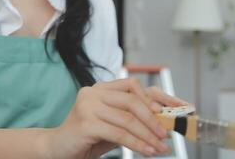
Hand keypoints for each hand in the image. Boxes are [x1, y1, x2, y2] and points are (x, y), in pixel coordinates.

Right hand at [45, 78, 188, 158]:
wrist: (57, 149)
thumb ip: (133, 119)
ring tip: (160, 147)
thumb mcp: (115, 124)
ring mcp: (88, 105)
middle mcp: (94, 92)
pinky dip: (136, 143)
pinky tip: (147, 150)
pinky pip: (118, 133)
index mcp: (102, 88)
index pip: (134, 85)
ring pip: (128, 118)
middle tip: (167, 133)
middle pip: (132, 101)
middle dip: (154, 118)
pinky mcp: (85, 122)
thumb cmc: (88, 137)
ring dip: (148, 135)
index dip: (158, 96)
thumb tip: (164, 121)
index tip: (177, 107)